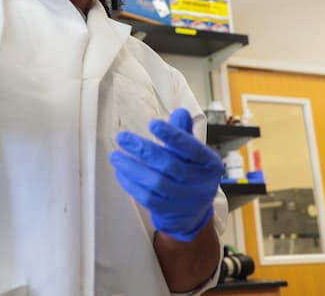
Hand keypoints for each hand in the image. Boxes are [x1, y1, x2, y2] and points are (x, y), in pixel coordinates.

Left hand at [110, 107, 223, 241]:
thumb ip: (184, 133)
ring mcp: (184, 200)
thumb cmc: (190, 171)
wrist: (192, 212)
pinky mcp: (169, 212)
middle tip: (122, 137)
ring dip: (132, 168)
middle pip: (170, 165)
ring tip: (115, 156)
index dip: (173, 136)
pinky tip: (120, 172)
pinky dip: (131, 184)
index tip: (153, 124)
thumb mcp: (193, 152)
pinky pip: (147, 198)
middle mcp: (200, 183)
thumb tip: (180, 112)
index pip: (192, 148)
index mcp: (209, 164)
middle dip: (144, 150)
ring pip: (156, 183)